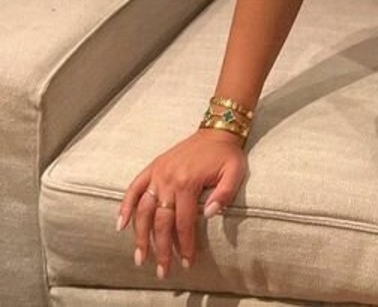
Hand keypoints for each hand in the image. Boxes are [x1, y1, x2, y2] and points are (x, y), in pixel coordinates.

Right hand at [117, 129, 247, 278]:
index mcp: (188, 182)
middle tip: (162, 271)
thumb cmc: (227, 153)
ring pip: (143, 210)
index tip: (186, 262)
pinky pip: (134, 188)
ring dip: (140, 236)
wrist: (218, 128)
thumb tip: (209, 215)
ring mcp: (158, 173)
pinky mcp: (153, 167)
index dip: (184, 244)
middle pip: (161, 222)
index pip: (183, 222)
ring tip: (140, 258)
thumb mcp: (235, 171)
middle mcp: (169, 179)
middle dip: (161, 249)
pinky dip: (125, 206)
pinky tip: (119, 226)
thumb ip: (225, 193)